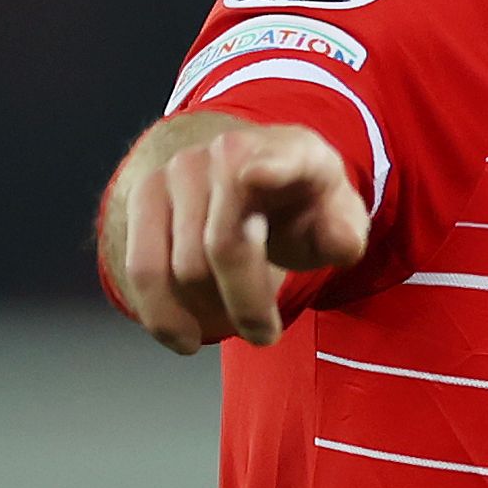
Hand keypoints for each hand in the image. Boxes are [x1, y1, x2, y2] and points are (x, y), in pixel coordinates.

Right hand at [113, 120, 367, 351]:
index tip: (255, 177)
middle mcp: (231, 150)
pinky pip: (142, 267)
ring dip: (207, 312)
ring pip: (182, 265)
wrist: (255, 174)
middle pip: (226, 245)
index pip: (282, 159)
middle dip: (248, 303)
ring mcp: (182, 167)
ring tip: (233, 330)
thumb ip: (345, 233)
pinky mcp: (146, 193)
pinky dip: (162, 313)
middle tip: (265, 335)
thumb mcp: (337, 217)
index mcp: (295, 151)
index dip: (269, 169)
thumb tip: (340, 243)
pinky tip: (182, 338)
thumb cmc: (302, 206)